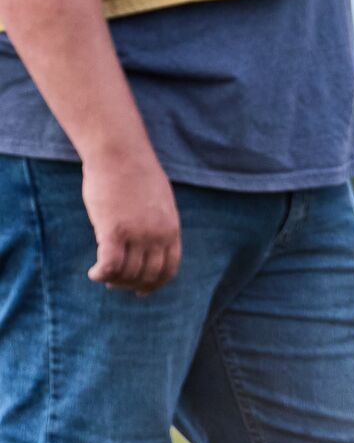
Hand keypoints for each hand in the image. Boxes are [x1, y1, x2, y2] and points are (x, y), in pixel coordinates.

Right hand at [81, 141, 179, 291]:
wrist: (120, 152)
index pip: (168, 268)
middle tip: (115, 284)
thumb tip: (150, 239)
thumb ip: (158, 221)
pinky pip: (109, 266)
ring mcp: (137, 234)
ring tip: (102, 276)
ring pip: (126, 273)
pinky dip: (100, 274)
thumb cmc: (134, 171)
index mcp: (171, 228)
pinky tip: (93, 273)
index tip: (141, 290)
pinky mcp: (114, 230)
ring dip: (113, 280)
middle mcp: (158, 235)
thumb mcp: (158, 199)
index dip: (154, 284)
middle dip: (130, 284)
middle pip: (146, 275)